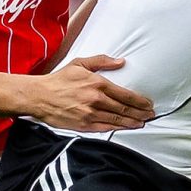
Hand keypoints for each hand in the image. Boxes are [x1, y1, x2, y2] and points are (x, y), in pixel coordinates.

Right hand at [24, 55, 153, 131]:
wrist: (39, 96)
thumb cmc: (59, 79)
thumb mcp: (80, 63)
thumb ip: (102, 61)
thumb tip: (121, 62)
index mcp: (97, 83)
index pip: (125, 94)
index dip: (139, 101)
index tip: (148, 103)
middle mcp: (96, 99)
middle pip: (124, 108)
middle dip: (140, 112)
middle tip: (151, 114)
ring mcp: (90, 113)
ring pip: (117, 119)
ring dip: (132, 122)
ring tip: (142, 122)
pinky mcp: (84, 125)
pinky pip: (106, 128)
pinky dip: (118, 129)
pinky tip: (126, 128)